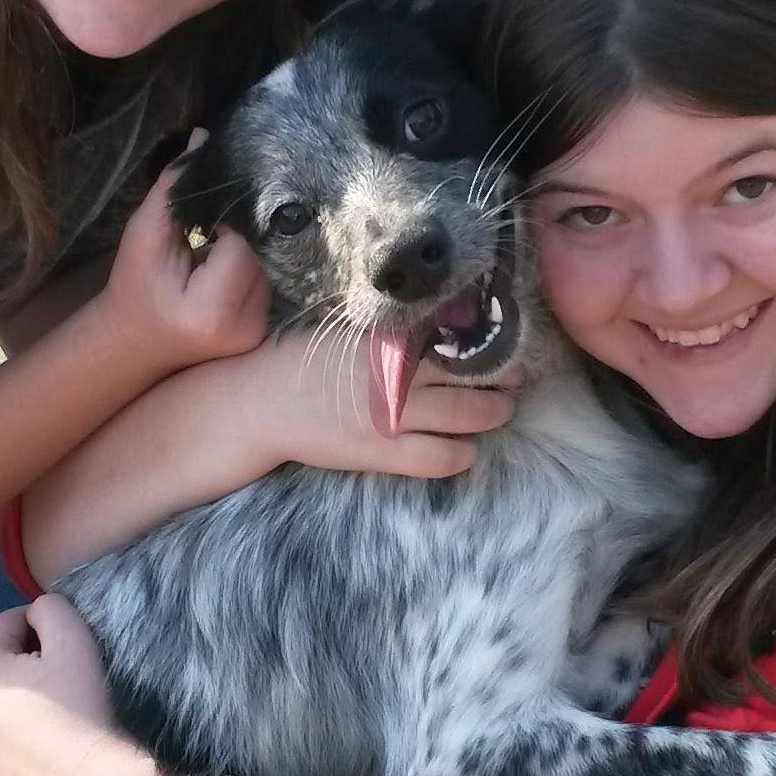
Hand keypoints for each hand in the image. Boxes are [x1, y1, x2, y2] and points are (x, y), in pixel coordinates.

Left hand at [0, 595, 143, 775]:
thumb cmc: (82, 707)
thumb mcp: (74, 639)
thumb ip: (50, 608)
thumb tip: (36, 612)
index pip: (4, 626)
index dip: (39, 625)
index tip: (66, 642)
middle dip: (22, 659)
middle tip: (61, 675)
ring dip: (13, 693)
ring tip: (52, 706)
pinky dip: (7, 727)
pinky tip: (38, 735)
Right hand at [98, 138, 270, 375]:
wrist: (133, 346)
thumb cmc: (134, 289)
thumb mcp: (143, 235)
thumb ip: (174, 188)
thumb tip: (206, 137)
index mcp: (212, 307)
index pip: (244, 239)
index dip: (235, 209)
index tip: (219, 193)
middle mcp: (245, 326)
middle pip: (266, 252)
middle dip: (249, 223)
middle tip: (226, 206)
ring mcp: (258, 333)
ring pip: (275, 264)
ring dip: (256, 241)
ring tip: (225, 231)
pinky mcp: (265, 331)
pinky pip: (272, 279)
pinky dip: (256, 260)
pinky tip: (234, 252)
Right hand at [231, 328, 517, 479]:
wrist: (261, 401)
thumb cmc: (306, 359)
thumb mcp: (352, 329)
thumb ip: (396, 325)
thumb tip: (445, 317)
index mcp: (392, 336)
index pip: (461, 333)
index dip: (491, 338)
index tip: (504, 339)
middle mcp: (399, 372)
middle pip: (479, 373)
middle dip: (506, 378)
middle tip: (513, 379)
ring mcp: (394, 415)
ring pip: (472, 416)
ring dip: (495, 413)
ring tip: (498, 409)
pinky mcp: (383, 452)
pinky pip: (444, 458)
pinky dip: (464, 453)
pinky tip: (463, 446)